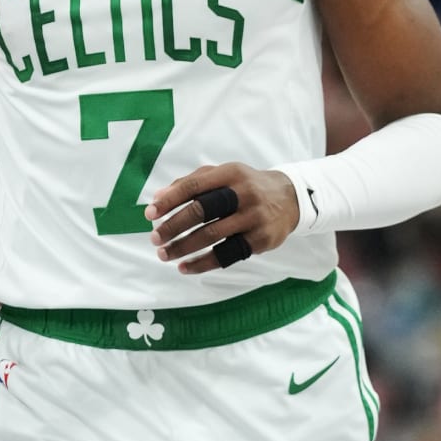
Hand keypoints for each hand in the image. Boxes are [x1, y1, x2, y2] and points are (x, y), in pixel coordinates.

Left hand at [148, 163, 301, 274]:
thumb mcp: (224, 175)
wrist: (290, 199)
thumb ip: (191, 182)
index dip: (169, 200)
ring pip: (212, 236)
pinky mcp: (260, 240)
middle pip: (202, 211)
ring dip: (184, 247)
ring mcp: (254, 218)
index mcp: (230, 174)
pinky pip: (227, 255)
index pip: (194, 186)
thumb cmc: (246, 186)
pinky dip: (203, 263)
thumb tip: (157, 197)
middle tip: (155, 238)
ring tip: (164, 254)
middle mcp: (244, 194)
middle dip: (174, 226)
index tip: (150, 214)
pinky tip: (185, 267)